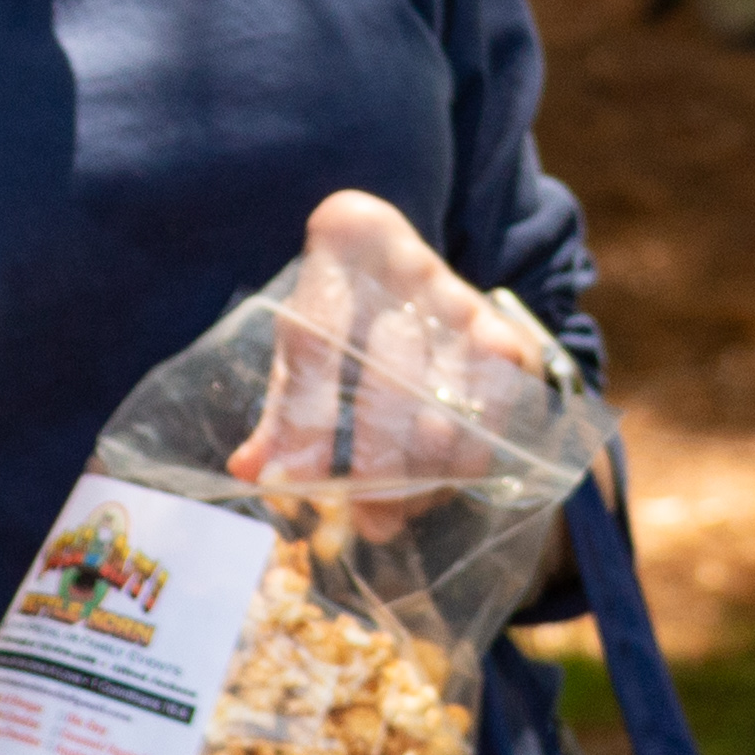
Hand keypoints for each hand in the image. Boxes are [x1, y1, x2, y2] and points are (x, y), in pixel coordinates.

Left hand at [230, 189, 562, 531]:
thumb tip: (247, 471)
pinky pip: (489, 417)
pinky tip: (436, 486)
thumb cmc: (349, 317)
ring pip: (443, 404)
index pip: (317, 338)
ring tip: (392, 512)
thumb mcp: (306, 345)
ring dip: (420, 475)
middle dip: (374, 460)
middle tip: (361, 515)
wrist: (418, 277)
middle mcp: (408, 262)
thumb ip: (282, 407)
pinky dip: (462, 463)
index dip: (303, 418)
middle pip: (387, 376)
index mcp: (346, 238)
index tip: (287, 480)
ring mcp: (463, 299)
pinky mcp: (507, 335)